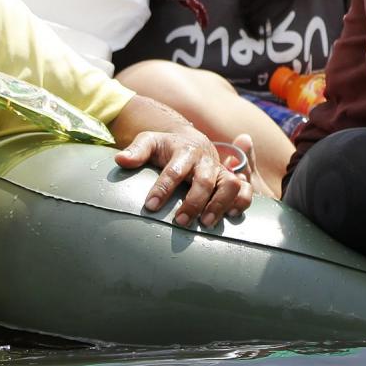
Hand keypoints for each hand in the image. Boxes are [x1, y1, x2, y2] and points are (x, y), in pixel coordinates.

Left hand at [114, 129, 251, 227]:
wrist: (191, 141)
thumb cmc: (166, 147)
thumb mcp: (150, 142)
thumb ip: (136, 151)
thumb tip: (119, 160)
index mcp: (184, 150)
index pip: (174, 170)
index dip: (162, 189)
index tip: (150, 207)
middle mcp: (206, 160)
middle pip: (204, 181)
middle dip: (193, 202)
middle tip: (180, 222)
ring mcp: (221, 170)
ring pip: (230, 184)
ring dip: (219, 204)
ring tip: (205, 224)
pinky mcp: (232, 179)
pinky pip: (245, 190)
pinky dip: (241, 203)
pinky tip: (229, 217)